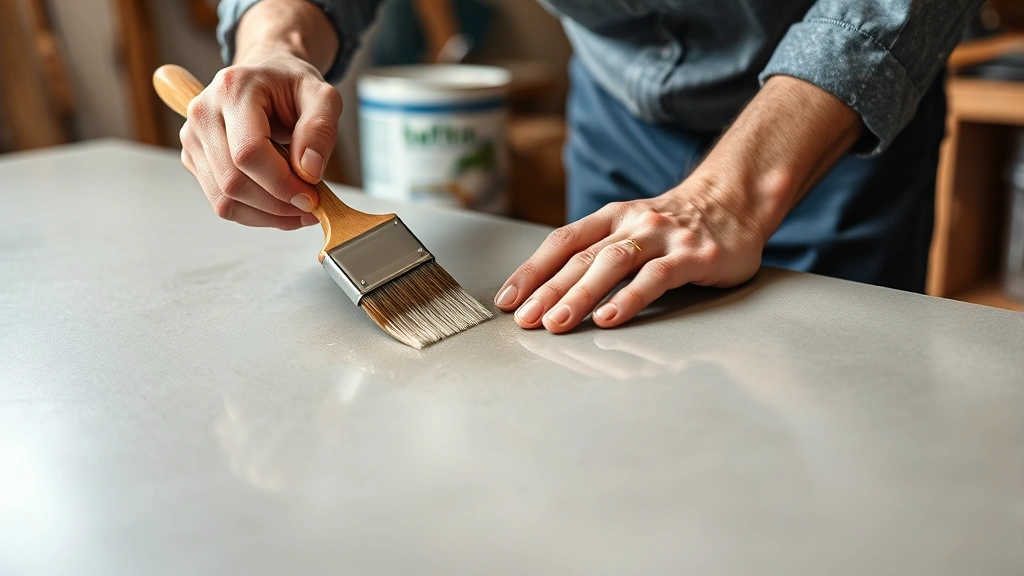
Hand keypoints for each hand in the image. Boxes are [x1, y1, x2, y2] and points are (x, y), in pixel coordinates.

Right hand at [179, 51, 341, 229]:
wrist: (267, 81)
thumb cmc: (292, 87)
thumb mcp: (323, 97)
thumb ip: (320, 130)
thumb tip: (309, 172)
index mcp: (233, 90)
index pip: (248, 153)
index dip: (282, 183)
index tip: (312, 197)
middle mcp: (204, 113)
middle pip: (233, 182)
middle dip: (277, 204)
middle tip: (311, 206)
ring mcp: (193, 139)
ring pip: (225, 200)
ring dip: (268, 215)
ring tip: (299, 209)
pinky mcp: (194, 160)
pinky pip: (223, 203)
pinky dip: (256, 214)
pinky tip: (280, 206)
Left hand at [494, 180, 765, 332]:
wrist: (736, 202)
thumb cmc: (675, 226)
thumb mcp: (631, 229)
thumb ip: (598, 251)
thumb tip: (548, 289)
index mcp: (611, 217)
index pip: (562, 242)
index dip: (531, 271)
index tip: (507, 300)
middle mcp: (632, 223)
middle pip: (581, 257)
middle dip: (547, 290)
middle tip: (525, 320)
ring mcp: (663, 237)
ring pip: (613, 264)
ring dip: (580, 295)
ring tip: (557, 323)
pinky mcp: (694, 256)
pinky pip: (656, 278)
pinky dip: (630, 299)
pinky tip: (609, 319)